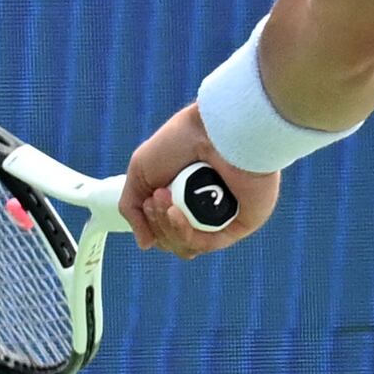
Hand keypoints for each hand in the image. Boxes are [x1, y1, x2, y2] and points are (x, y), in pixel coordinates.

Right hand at [122, 103, 278, 259]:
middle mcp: (204, 210)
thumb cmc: (180, 140)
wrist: (214, 126)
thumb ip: (132, 208)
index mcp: (183, 198)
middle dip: (156, 224)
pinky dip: (186, 234)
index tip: (148, 199)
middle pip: (172, 241)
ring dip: (167, 228)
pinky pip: (210, 243)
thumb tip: (145, 244)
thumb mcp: (140, 172)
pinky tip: (175, 213)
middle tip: (156, 197)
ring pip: (188, 246)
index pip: (162, 230)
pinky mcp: (241, 222)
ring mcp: (223, 218)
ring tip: (164, 200)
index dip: (150, 223)